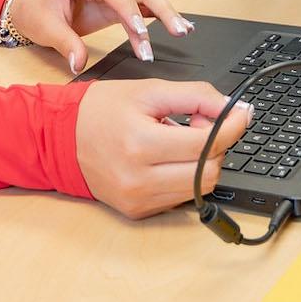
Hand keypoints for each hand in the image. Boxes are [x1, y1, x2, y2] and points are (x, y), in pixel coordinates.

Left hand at [7, 0, 194, 74]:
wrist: (32, 8)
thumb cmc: (37, 12)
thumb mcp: (46, 29)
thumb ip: (65, 45)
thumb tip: (79, 63)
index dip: (129, 10)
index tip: (141, 32)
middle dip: (161, 10)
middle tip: (178, 30)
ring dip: (165, 14)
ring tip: (183, 31)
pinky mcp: (117, 0)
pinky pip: (142, 6)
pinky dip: (158, 17)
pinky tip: (177, 27)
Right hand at [75, 79, 252, 217]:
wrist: (59, 138)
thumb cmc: (100, 110)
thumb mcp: (148, 90)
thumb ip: (195, 96)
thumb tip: (234, 108)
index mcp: (140, 143)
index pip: (206, 144)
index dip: (232, 126)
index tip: (241, 113)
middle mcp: (139, 179)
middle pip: (209, 172)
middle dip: (217, 145)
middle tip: (200, 124)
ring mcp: (138, 200)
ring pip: (199, 188)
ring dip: (202, 162)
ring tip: (181, 140)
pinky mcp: (138, 211)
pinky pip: (180, 197)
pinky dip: (184, 176)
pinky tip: (168, 158)